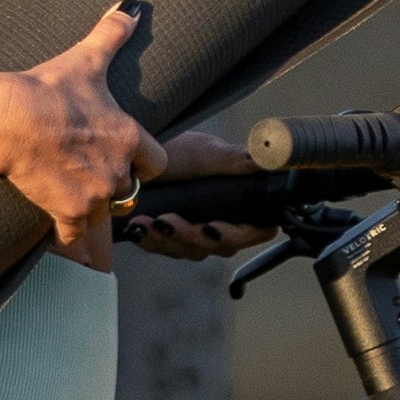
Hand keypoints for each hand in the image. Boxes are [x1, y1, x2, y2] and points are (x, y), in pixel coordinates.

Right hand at [0, 5, 159, 264]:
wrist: (11, 121)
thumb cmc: (50, 89)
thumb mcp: (86, 60)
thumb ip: (111, 35)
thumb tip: (130, 8)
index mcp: (130, 138)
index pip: (157, 162)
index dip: (143, 161)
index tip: (127, 157)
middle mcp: (118, 172)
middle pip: (128, 190)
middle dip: (112, 183)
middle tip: (89, 171)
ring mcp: (94, 196)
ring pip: (103, 213)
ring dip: (91, 206)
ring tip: (70, 190)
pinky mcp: (68, 213)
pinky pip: (74, 234)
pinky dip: (66, 231)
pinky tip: (56, 222)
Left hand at [124, 127, 272, 260]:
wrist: (140, 154)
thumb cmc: (177, 149)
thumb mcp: (204, 152)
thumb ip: (234, 158)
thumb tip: (262, 161)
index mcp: (241, 201)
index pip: (259, 230)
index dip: (239, 235)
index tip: (212, 226)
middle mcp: (225, 221)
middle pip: (221, 247)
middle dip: (191, 237)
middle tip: (168, 220)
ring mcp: (199, 233)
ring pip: (192, 251)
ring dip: (168, 240)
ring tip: (145, 223)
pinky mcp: (174, 238)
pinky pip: (168, 250)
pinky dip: (151, 241)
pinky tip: (137, 228)